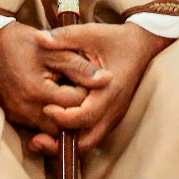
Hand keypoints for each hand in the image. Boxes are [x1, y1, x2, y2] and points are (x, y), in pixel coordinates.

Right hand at [0, 21, 111, 144]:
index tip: (86, 79)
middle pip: (64, 126)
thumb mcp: (56, 50)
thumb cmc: (25, 43)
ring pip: (50, 129)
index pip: (75, 105)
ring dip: (62, 116)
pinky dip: (48, 116)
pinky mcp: (12, 115)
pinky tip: (51, 99)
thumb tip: (108, 80)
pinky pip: (37, 125)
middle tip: (79, 92)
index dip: (87, 93)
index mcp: (38, 91)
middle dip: (76, 113)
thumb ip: (82, 68)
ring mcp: (17, 114)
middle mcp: (25, 109)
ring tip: (65, 93)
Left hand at [33, 22, 171, 154]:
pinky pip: (90, 135)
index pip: (85, 117)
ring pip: (88, 143)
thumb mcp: (89, 33)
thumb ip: (63, 37)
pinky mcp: (108, 116)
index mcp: (108, 91)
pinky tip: (54, 128)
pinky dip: (73, 137)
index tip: (45, 108)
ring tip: (40, 139)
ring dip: (66, 143)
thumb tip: (38, 38)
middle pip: (86, 143)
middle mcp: (112, 109)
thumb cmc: (114, 39)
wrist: (141, 45)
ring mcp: (112, 116)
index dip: (62, 117)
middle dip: (60, 144)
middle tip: (37, 138)